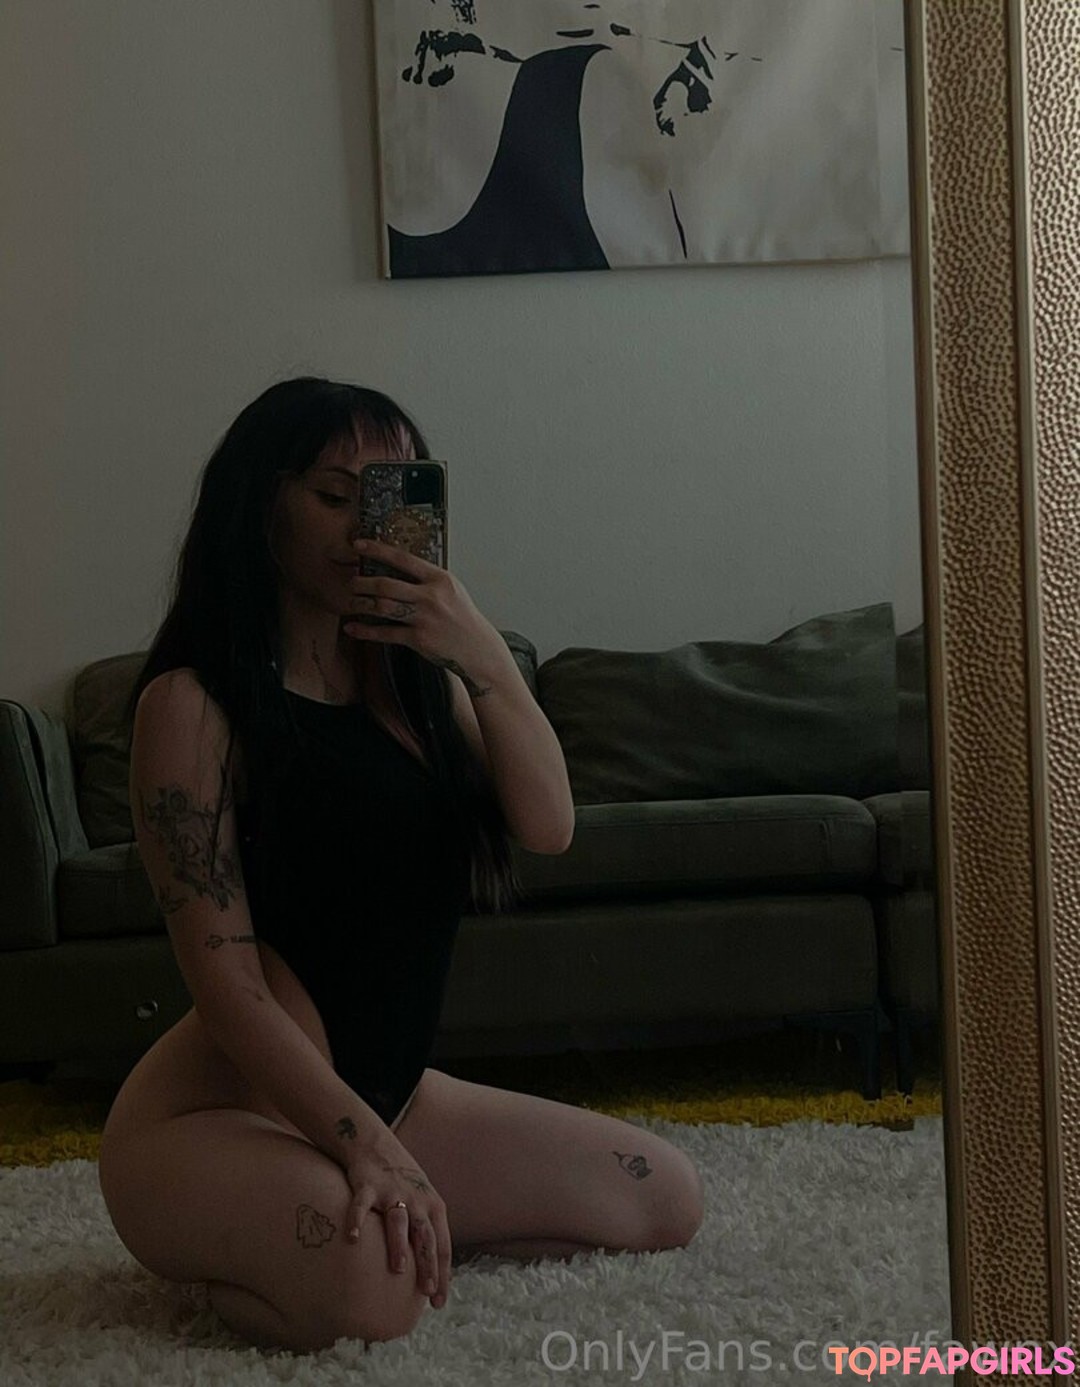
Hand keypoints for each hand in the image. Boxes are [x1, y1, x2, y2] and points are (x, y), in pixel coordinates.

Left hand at [343, 538, 508, 695]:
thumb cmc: (462, 616)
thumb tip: (398, 565)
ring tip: (350, 601)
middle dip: (362, 582)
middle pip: (386, 584)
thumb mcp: (451, 589)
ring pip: (382, 607)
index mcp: (439, 579)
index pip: (402, 558)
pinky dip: (365, 631)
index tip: (358, 545)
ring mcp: (424, 618)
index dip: (377, 550)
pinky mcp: (418, 639)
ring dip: (361, 604)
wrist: (477, 647)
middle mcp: (431, 596)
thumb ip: (427, 578)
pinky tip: (352, 628)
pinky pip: (385, 633)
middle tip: (351, 581)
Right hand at [344, 1139, 450, 1309]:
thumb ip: (427, 1231)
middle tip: (427, 1291)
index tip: (438, 1300)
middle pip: (425, 1235)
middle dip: (427, 1263)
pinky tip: (352, 1238)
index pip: (442, 1244)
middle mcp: (416, 1199)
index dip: (442, 1272)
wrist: (375, 1143)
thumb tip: (430, 1274)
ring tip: (398, 1269)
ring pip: (398, 1220)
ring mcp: (392, 1191)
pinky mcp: (367, 1185)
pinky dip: (356, 1220)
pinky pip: (361, 1205)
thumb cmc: (402, 1181)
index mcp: (433, 1206)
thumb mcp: (423, 1200)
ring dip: (399, 1245)